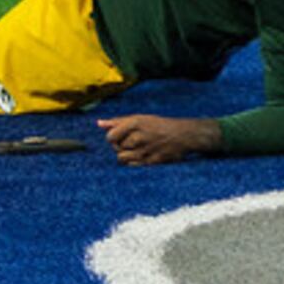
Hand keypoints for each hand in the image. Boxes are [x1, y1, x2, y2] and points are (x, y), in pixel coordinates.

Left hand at [95, 114, 218, 164]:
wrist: (184, 135)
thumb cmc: (159, 125)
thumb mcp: (140, 118)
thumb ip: (118, 121)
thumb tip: (99, 124)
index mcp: (136, 123)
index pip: (110, 136)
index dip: (112, 138)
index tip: (118, 137)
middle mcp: (140, 136)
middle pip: (115, 148)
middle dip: (120, 146)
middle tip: (131, 143)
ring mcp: (146, 150)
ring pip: (121, 158)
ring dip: (124, 155)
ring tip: (134, 150)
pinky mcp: (152, 161)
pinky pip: (132, 165)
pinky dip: (132, 161)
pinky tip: (140, 156)